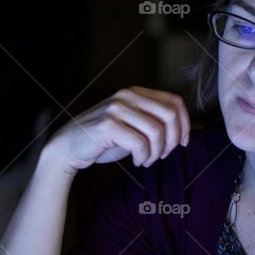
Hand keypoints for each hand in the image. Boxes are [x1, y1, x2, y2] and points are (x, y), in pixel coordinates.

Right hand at [43, 87, 189, 174]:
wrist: (69, 147)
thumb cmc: (103, 140)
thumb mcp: (132, 126)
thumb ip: (152, 122)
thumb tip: (182, 132)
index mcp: (135, 93)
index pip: (174, 102)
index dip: (185, 124)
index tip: (183, 143)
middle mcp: (127, 96)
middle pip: (169, 115)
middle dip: (173, 141)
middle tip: (162, 156)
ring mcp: (117, 109)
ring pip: (156, 131)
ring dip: (156, 152)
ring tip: (147, 161)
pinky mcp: (108, 125)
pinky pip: (140, 143)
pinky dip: (143, 157)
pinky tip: (137, 162)